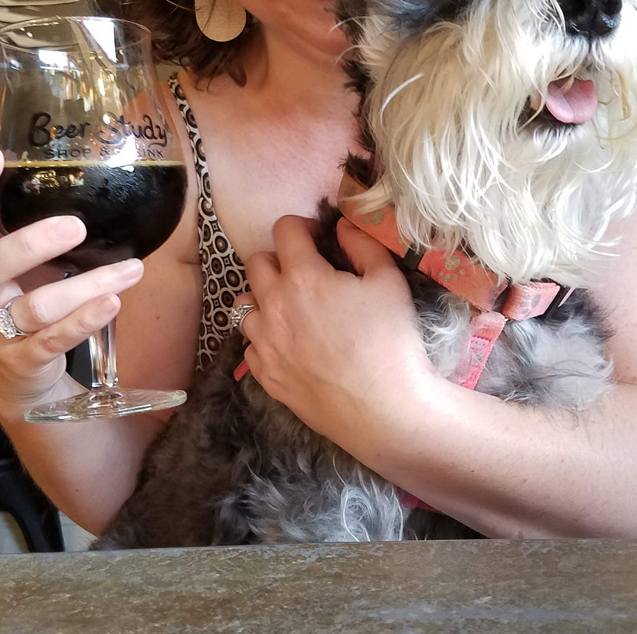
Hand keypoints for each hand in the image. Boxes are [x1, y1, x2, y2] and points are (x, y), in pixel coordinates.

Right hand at [0, 145, 144, 416]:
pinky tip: (112, 303)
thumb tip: (107, 178)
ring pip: (36, 307)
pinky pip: (53, 340)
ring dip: (87, 287)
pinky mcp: (23, 361)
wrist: (15, 377)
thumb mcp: (24, 263)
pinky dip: (84, 321)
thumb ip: (44, 228)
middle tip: (75, 226)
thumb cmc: (25, 299)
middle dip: (31, 245)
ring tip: (131, 270)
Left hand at [237, 215, 433, 441]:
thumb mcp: (388, 281)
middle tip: (307, 271)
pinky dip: (265, 336)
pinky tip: (291, 343)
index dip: (302, 226)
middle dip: (280, 258)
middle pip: (256, 262)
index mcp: (302, 277)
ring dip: (266, 297)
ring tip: (294, 308)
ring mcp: (264, 343)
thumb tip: (343, 226)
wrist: (384, 410)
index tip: (319, 239)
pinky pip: (250, 343)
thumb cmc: (391, 341)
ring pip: (245, 304)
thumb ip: (363, 244)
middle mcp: (273, 306)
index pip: (284, 229)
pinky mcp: (264, 375)